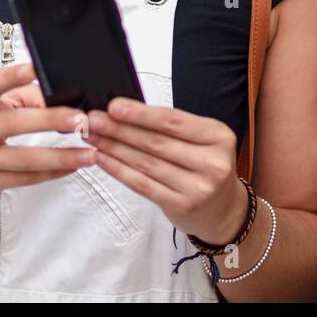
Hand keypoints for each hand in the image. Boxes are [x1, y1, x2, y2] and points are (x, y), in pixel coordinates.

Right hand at [0, 62, 93, 200]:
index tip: (32, 69)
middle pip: (13, 124)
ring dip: (61, 156)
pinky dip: (52, 173)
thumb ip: (21, 97)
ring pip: (24, 159)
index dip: (9, 77)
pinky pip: (25, 178)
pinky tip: (72, 166)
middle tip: (79, 118)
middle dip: (49, 120)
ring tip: (89, 152)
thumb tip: (59, 98)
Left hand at [83, 98, 246, 244]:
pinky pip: (143, 184)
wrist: (225, 210)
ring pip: (146, 163)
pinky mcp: (181, 206)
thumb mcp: (203, 140)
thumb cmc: (206, 166)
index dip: (140, 113)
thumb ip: (171, 126)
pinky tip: (102, 159)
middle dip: (119, 129)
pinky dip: (119, 170)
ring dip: (114, 148)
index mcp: (218, 136)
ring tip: (92, 136)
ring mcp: (198, 187)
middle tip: (93, 120)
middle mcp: (212, 162)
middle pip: (156, 141)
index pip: (173, 121)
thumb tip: (124, 110)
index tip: (113, 106)